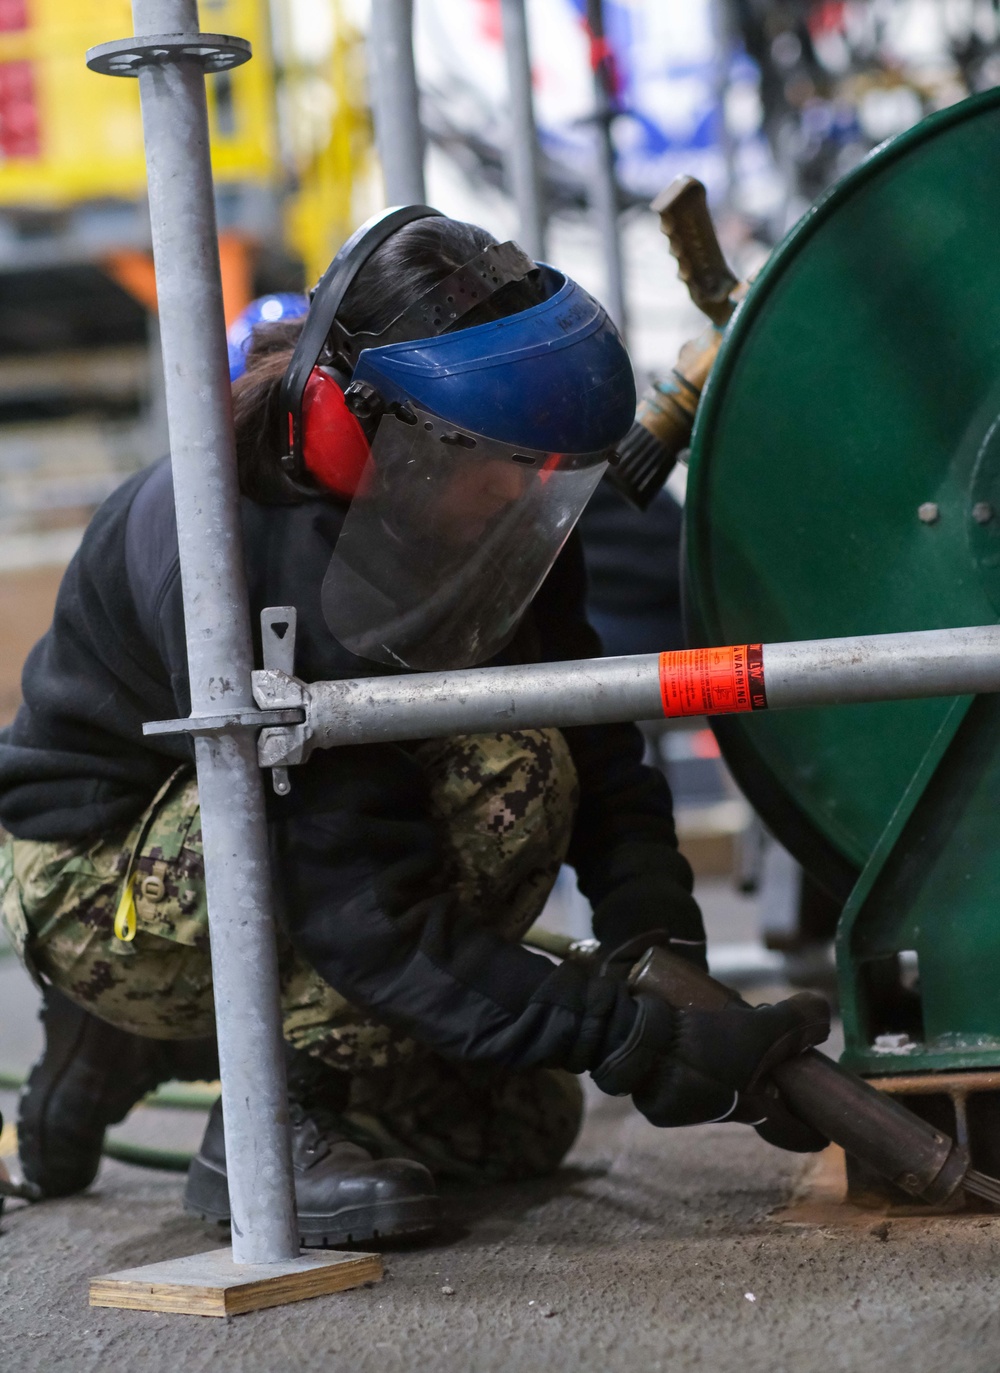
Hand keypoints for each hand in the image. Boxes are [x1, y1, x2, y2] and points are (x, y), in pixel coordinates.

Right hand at [592, 988, 829, 1150]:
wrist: (634, 1044)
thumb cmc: (703, 1045)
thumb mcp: (758, 1030)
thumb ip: (793, 1022)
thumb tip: (822, 1014)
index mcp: (751, 1109)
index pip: (793, 1132)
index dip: (813, 1130)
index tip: (825, 1129)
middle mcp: (723, 1111)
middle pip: (759, 1101)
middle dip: (771, 1080)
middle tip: (779, 1050)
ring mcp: (690, 1103)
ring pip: (727, 1085)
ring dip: (736, 1063)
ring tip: (736, 1026)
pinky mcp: (663, 1088)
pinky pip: (696, 1074)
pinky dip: (705, 1055)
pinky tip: (702, 1026)